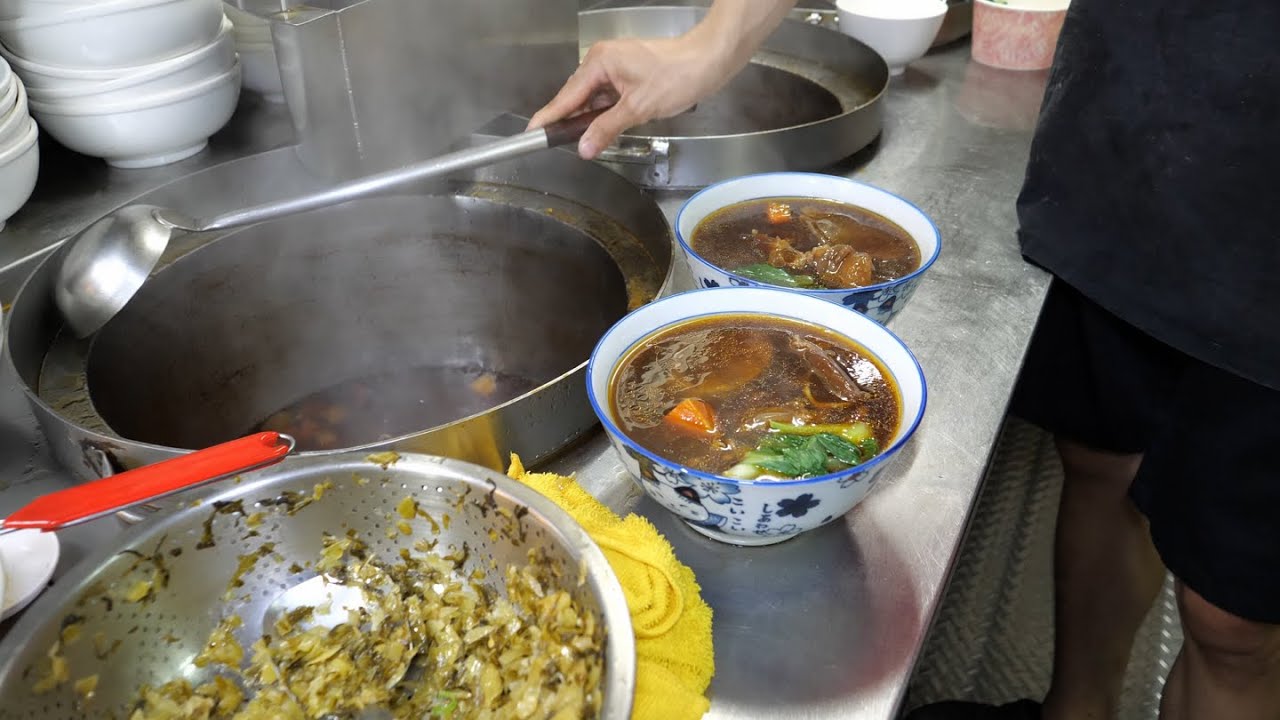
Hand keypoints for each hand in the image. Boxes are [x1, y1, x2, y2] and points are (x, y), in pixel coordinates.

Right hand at [528, 35, 730, 159]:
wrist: (708, 62)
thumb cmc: (677, 77)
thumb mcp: (638, 109)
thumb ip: (606, 129)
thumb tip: (583, 148)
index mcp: (599, 62)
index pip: (567, 96)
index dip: (550, 117)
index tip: (532, 133)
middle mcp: (602, 60)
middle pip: (577, 96)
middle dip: (571, 121)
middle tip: (557, 144)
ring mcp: (616, 66)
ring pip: (593, 98)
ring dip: (591, 118)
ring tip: (583, 140)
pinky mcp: (628, 73)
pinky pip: (607, 96)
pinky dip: (605, 112)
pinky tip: (604, 127)